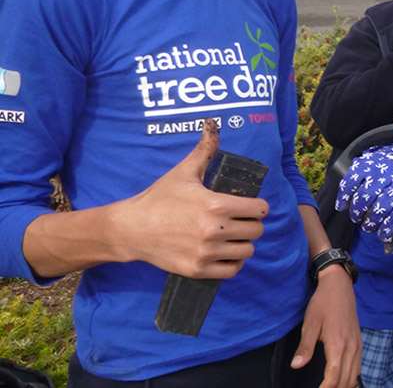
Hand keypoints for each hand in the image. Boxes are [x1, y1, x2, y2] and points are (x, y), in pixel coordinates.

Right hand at [115, 119, 267, 277]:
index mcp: (217, 205)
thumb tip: (211, 123)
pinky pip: (232, 270)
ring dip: (243, 244)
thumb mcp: (183, 172)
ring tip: (233, 237)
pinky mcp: (198, 269)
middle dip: (251, 224)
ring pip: (247, 251)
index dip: (257, 207)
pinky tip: (225, 253)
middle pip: (256, 231)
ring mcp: (206, 252)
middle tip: (240, 221)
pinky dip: (232, 263)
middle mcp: (215, 230)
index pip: (260, 210)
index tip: (249, 206)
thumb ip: (204, 150)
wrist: (131, 228)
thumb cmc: (159, 198)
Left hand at [291, 266, 360, 387]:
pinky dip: (351, 378)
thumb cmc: (323, 303)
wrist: (339, 286)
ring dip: (344, 386)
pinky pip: (358, 366)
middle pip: (346, 380)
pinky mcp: (358, 342)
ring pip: (354, 375)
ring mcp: (357, 345)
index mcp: (338, 344)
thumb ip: (305, 346)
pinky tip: (343, 381)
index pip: (333, 377)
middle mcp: (351, 347)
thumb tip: (296, 365)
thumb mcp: (310, 323)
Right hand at [335, 143, 392, 247]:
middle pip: (380, 207)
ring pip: (364, 195)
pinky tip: (343, 205)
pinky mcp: (364, 164)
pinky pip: (350, 181)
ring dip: (357, 211)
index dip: (386, 230)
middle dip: (371, 222)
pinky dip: (344, 196)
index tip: (381, 235)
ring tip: (357, 216)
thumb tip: (388, 250)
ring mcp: (379, 170)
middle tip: (368, 225)